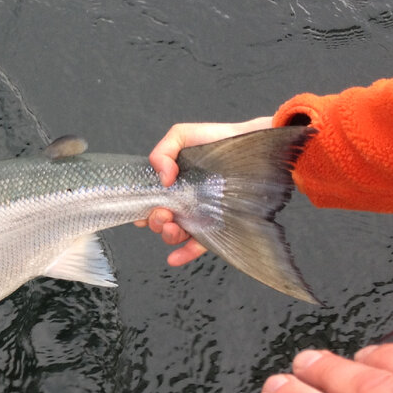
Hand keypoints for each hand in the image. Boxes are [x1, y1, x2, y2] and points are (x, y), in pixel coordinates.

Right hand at [136, 117, 271, 265]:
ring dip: (167, 235)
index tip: (144, 206)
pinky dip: (184, 254)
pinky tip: (174, 258)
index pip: (149, 201)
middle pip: (159, 220)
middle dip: (155, 221)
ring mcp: (199, 215)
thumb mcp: (181, 135)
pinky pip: (199, 245)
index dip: (141, 207)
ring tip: (172, 226)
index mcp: (171, 184)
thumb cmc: (217, 140)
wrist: (252, 145)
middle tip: (163, 213)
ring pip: (175, 234)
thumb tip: (162, 178)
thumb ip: (162, 152)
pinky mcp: (216, 226)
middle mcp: (182, 201)